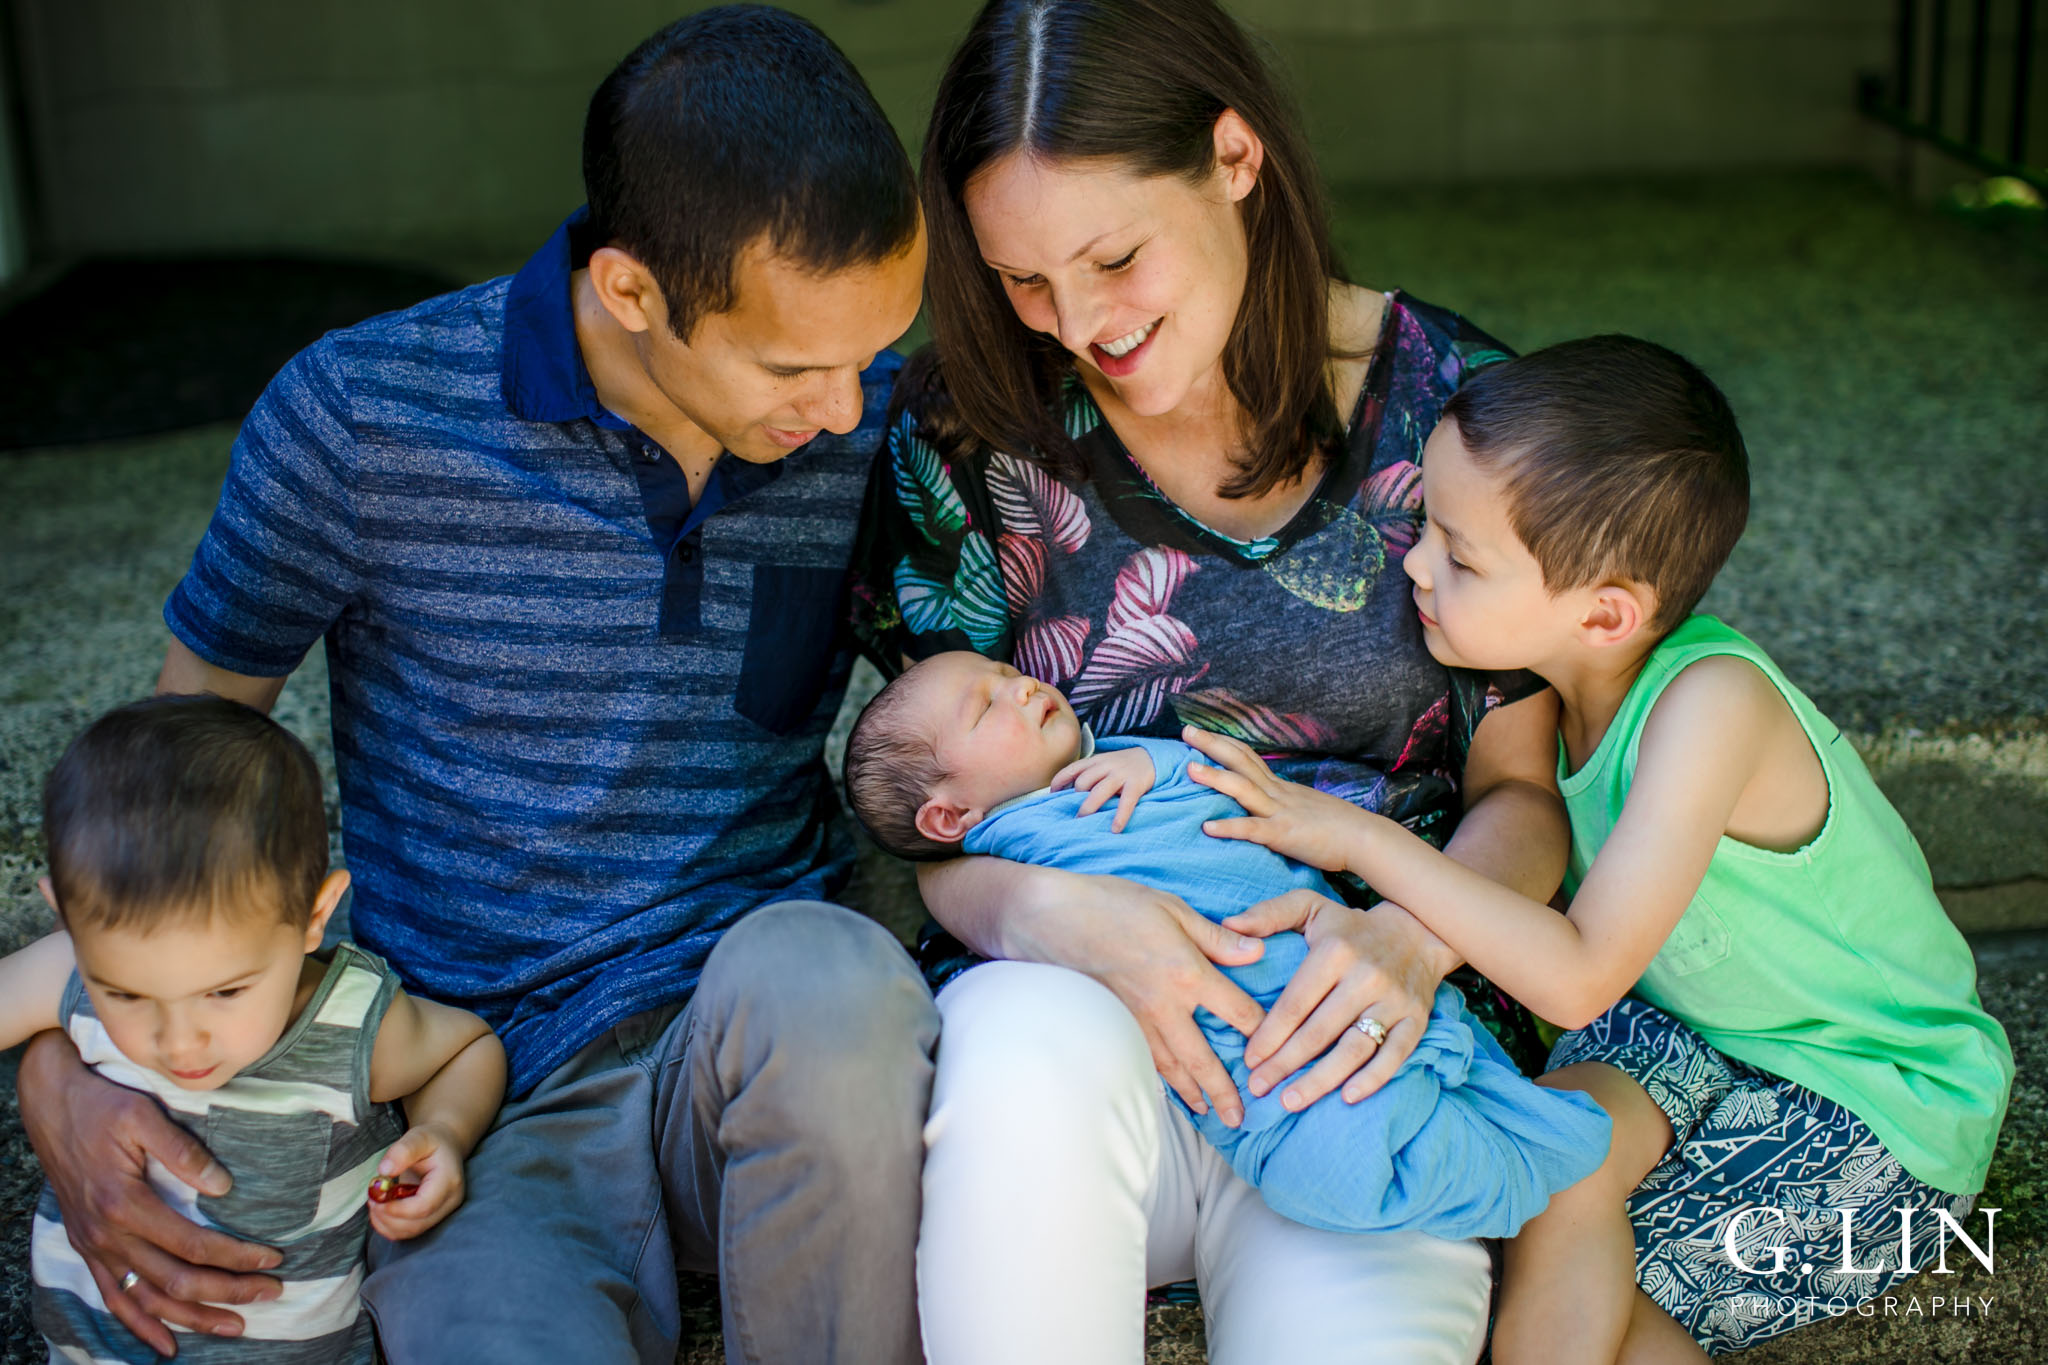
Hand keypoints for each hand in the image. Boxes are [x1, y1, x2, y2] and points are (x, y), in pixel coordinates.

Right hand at [17, 1032, 281, 1354]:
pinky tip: (165, 1344)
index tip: (273, 1258)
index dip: (236, 1256)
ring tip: (234, 1327)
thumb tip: (223, 1186)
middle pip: (175, 1280)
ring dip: (191, 1318)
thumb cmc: (102, 1105)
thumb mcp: (143, 1116)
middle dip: (227, 1292)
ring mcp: (95, 1247)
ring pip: (146, 1299)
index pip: (193, 1245)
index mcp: (125, 1205)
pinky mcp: (88, 1247)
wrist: (52, 1107)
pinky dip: (139, 1325)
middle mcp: (107, 1235)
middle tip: (272, 1293)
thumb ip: (183, 1152)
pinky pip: (114, 1298)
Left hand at [368, 1123, 467, 1240]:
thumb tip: (384, 1171)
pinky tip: (381, 1211)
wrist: (445, 1147)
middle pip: (417, 1224)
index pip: (423, 1206)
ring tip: (375, 1203)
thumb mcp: (418, 1137)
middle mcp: (450, 1201)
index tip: (376, 1199)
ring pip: (411, 1231)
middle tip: (371, 1200)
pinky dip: (390, 1226)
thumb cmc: (432, 1141)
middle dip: (388, 1217)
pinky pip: (408, 1232)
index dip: (397, 1209)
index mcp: (449, 1181)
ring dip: (387, 1223)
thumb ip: (402, 1152)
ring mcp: (442, 1213)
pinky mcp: (432, 1218)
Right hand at [1049, 872, 1268, 1126]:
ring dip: (1193, 1094)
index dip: (1262, 1033)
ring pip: (1171, 1068)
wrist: (1049, 917)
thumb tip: (1258, 954)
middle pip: (1204, 1060)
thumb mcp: (1172, 907)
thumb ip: (1216, 938)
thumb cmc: (1112, 903)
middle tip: (1240, 1119)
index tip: (1277, 1049)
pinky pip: (1143, 1060)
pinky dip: (1160, 1080)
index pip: (1238, 1013)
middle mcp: (1165, 1007)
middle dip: (1224, 1092)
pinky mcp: (1112, 1024)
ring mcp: (1135, 1020)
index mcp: (1188, 974)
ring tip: (1209, 1113)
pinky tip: (1168, 1089)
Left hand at [1052, 746, 1155, 831]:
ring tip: (1082, 822)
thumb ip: (1088, 774)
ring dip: (1088, 808)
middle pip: (1083, 782)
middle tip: (1072, 816)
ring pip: (1099, 791)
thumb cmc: (1121, 766)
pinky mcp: (1136, 784)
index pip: (1071, 769)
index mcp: (1095, 761)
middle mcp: (1105, 766)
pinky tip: (1115, 829)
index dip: (1059, 783)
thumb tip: (1065, 795)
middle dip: (1074, 800)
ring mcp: (1121, 774)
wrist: (1151, 756)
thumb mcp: (1103, 764)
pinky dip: (1120, 816)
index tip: (1052, 797)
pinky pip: (1126, 802)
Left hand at [1182, 726, 1380, 872]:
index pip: (1249, 758)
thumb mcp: (1306, 808)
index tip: (1202, 732)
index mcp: (1281, 788)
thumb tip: (1270, 805)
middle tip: (1187, 730)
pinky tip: (1207, 828)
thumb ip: (1285, 805)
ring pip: (1243, 789)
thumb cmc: (1339, 827)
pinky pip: (1252, 830)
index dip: (1225, 743)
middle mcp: (1278, 794)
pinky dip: (1229, 827)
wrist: (1365, 838)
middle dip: (1212, 745)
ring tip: (1189, 769)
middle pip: (1241, 762)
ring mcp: (1280, 812)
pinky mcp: (1283, 835)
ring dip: (1215, 778)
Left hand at [1219, 890, 1445, 1109]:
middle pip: (1319, 1032)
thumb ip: (1268, 915)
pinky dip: (1372, 1080)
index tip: (1249, 1059)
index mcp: (1335, 952)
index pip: (1295, 1003)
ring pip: (1353, 1050)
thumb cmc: (1351, 927)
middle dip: (1285, 1064)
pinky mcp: (1416, 1020)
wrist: (1419, 929)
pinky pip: (1394, 1056)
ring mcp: (1394, 1001)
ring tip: (1290, 1101)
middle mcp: (1366, 977)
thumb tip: (1228, 927)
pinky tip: (1345, 1097)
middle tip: (1259, 1087)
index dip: (1269, 1034)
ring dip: (1320, 1080)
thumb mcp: (1309, 907)